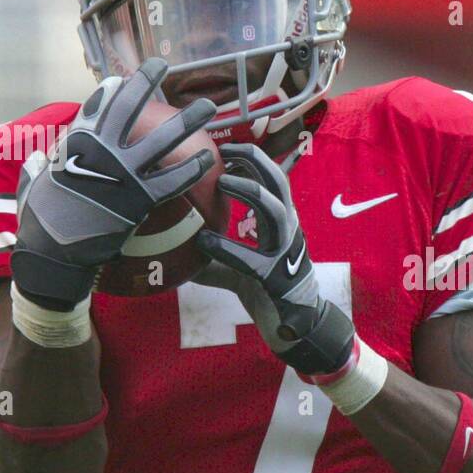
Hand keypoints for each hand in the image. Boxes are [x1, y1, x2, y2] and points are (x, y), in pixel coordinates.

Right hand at [11, 58, 215, 310]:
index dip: (111, 90)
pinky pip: (173, 179)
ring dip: (188, 120)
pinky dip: (192, 168)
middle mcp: (102, 150)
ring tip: (208, 106)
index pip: (95, 107)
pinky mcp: (139, 198)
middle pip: (129, 107)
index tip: (122, 78)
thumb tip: (40, 159)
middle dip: (147, 80)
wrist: (53, 252)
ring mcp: (123, 172)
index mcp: (75, 143)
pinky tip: (210, 158)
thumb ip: (40, 168)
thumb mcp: (33, 185)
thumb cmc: (40, 222)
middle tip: (163, 63)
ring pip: (163, 139)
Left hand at [195, 143, 355, 376]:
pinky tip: (203, 244)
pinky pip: (251, 260)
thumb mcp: (238, 268)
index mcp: (283, 223)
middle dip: (255, 160)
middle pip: (279, 183)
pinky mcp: (276, 277)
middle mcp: (288, 231)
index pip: (273, 180)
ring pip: (275, 210)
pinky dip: (226, 249)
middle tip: (224, 151)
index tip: (226, 148)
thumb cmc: (266, 291)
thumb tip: (176, 253)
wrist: (297, 325)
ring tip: (223, 182)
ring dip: (250, 191)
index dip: (252, 160)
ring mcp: (286, 252)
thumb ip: (214, 258)